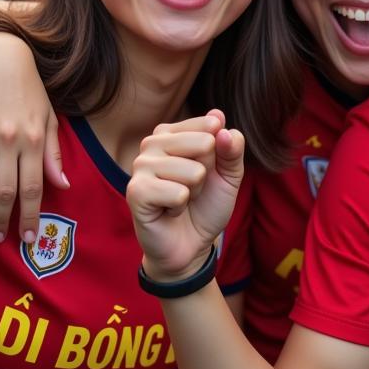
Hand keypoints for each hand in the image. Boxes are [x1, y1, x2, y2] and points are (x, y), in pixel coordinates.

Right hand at [0, 32, 66, 243]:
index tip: (29, 238)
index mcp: (35, 141)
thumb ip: (54, 154)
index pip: (34, 188)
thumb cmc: (31, 91)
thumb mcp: (50, 119)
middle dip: (1, 219)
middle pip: (4, 190)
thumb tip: (62, 184)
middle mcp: (10, 140)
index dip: (31, 216)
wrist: (3, 58)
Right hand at [127, 110, 244, 281]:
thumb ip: (232, 148)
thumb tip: (222, 124)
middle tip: (193, 188)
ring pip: (194, 171)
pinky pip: (179, 194)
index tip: (208, 170)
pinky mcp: (136, 191)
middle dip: (207, 173)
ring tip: (180, 200)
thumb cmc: (206, 204)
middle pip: (204, 144)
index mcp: (173, 132)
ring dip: (194, 192)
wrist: (190, 244)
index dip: (219, 154)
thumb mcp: (230, 174)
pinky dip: (180, 207)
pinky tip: (168, 211)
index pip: (212, 125)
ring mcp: (141, 165)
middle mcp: (152, 142)